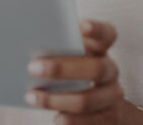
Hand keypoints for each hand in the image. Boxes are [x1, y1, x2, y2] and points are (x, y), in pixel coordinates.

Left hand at [26, 20, 142, 124]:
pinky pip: (90, 122)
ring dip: (56, 100)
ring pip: (88, 100)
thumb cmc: (76, 73)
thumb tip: (30, 41)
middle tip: (32, 67)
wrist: (103, 105)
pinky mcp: (110, 117)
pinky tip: (56, 117)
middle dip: (62, 69)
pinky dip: (71, 121)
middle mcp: (111, 71)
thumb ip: (60, 49)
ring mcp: (112, 96)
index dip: (97, 30)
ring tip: (32, 96)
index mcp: (103, 50)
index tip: (81, 26)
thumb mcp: (73, 58)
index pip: (107, 34)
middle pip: (96, 69)